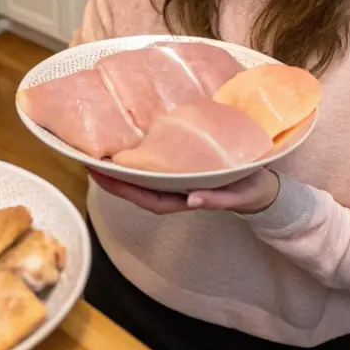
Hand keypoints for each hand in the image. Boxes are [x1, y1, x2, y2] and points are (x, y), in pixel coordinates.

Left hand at [87, 168, 279, 215]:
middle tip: (88, 162)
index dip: (122, 189)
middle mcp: (175, 191)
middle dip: (112, 180)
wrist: (261, 184)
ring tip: (99, 156)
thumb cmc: (248, 189)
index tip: (100, 175)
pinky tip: (125, 149)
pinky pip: (153, 167)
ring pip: (142, 180)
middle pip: (137, 190)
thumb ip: (218, 200)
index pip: (146, 198)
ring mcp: (176, 182)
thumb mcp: (238, 195)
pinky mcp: (181, 168)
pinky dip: (137, 161)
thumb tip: (192, 201)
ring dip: (121, 171)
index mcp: (184, 199)